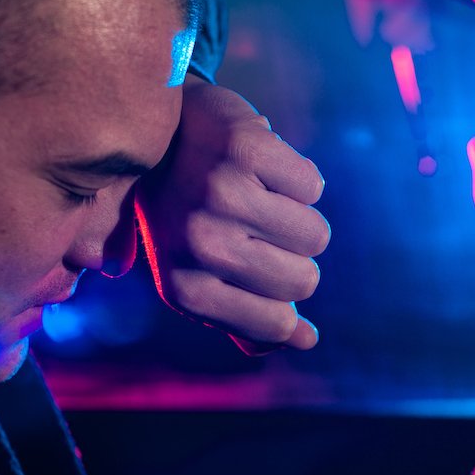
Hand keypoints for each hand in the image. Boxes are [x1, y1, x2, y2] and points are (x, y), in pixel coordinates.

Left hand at [135, 75, 329, 353]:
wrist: (160, 133)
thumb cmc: (185, 214)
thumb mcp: (200, 274)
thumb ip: (246, 318)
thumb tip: (308, 341)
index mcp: (184, 289)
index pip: (276, 323)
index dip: (282, 298)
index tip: (255, 264)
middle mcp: (200, 245)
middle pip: (304, 279)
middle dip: (291, 254)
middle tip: (254, 226)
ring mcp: (221, 195)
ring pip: (314, 234)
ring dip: (296, 214)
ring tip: (257, 196)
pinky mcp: (244, 150)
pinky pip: (312, 187)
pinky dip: (296, 176)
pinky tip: (261, 168)